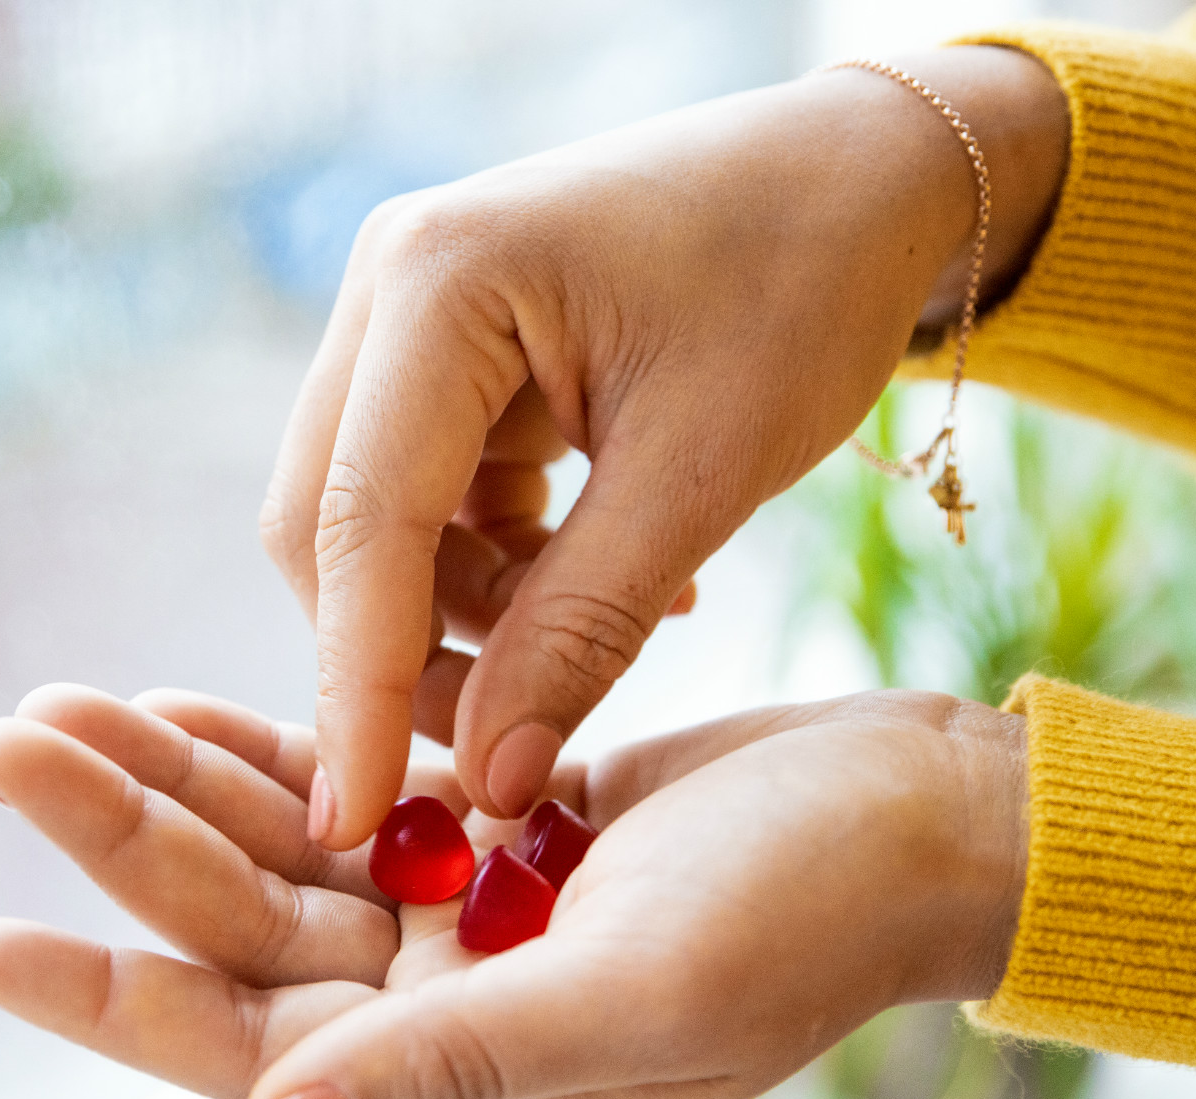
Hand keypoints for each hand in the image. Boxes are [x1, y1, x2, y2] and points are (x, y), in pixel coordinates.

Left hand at [0, 683, 1028, 1098]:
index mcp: (460, 1064)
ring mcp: (466, 909)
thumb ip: (455, 1060)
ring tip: (65, 707)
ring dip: (177, 778)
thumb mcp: (645, 988)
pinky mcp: (499, 824)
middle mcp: (443, 996)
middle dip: (116, 835)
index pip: (236, 1044)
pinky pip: (352, 786)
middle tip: (2, 741)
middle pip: (235, 921)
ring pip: (280, 843)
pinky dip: (275, 742)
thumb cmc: (816, 910)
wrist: (925, 818)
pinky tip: (189, 705)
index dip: (99, 994)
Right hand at [261, 45, 1067, 845]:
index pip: (357, 524)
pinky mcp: (448, 356)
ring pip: (377, 526)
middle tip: (505, 753)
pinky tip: (608, 582)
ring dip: (466, 616)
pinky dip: (498, 570)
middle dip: (403, 655)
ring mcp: (411, 318)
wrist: (863, 177)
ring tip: (607, 633)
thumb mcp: (703, 473)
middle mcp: (391, 287)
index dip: (353, 688)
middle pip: (333, 526)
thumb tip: (489, 782)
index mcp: (439, 284)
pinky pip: (432, 501)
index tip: (358, 823)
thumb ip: (582, 630)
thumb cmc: (804, 285)